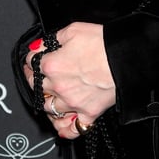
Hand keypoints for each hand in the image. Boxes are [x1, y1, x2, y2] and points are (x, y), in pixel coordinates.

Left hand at [25, 23, 115, 139]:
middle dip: (34, 78)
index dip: (31, 58)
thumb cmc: (104, 43)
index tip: (34, 57)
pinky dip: (64, 128)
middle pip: (36, 86)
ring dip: (46, 101)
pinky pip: (72, 128)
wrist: (127, 58)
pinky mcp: (89, 112)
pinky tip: (61, 124)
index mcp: (52, 65)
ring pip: (49, 108)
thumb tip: (42, 44)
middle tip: (37, 75)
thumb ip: (54, 38)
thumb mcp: (75, 29)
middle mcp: (59, 86)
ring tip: (49, 96)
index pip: (31, 63)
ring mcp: (73, 102)